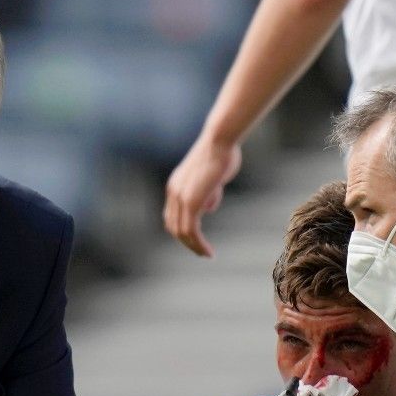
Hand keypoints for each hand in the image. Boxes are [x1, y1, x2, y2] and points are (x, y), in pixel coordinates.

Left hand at [164, 135, 242, 257]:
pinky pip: (192, 230)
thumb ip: (209, 194)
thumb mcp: (213, 179)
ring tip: (207, 254)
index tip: (197, 240)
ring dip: (194, 246)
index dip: (183, 230)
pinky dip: (199, 244)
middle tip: (203, 252)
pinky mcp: (191, 202)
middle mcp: (174, 192)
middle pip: (174, 226)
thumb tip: (208, 209)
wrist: (220, 141)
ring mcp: (180, 197)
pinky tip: (209, 251)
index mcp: (176, 186)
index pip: (172, 216)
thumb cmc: (222, 154)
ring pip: (182, 232)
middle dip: (187, 242)